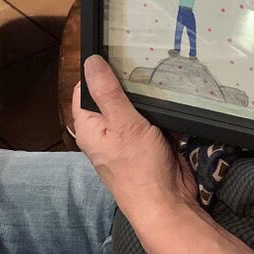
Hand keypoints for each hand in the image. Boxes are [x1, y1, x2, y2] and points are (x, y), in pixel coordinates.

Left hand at [73, 57, 196, 224]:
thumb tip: (91, 61)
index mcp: (89, 127)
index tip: (114, 50)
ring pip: (134, 105)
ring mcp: (127, 137)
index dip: (96, 71)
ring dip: (145, 94)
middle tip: (141, 56)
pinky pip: (151, 117)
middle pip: (111, 94)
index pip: (84, 89)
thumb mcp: (124, 123)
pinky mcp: (148, 141)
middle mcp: (105, 131)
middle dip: (126, 80)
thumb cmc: (139, 168)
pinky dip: (159, 108)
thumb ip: (108, 92)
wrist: (168, 203)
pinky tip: (169, 94)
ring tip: (157, 70)